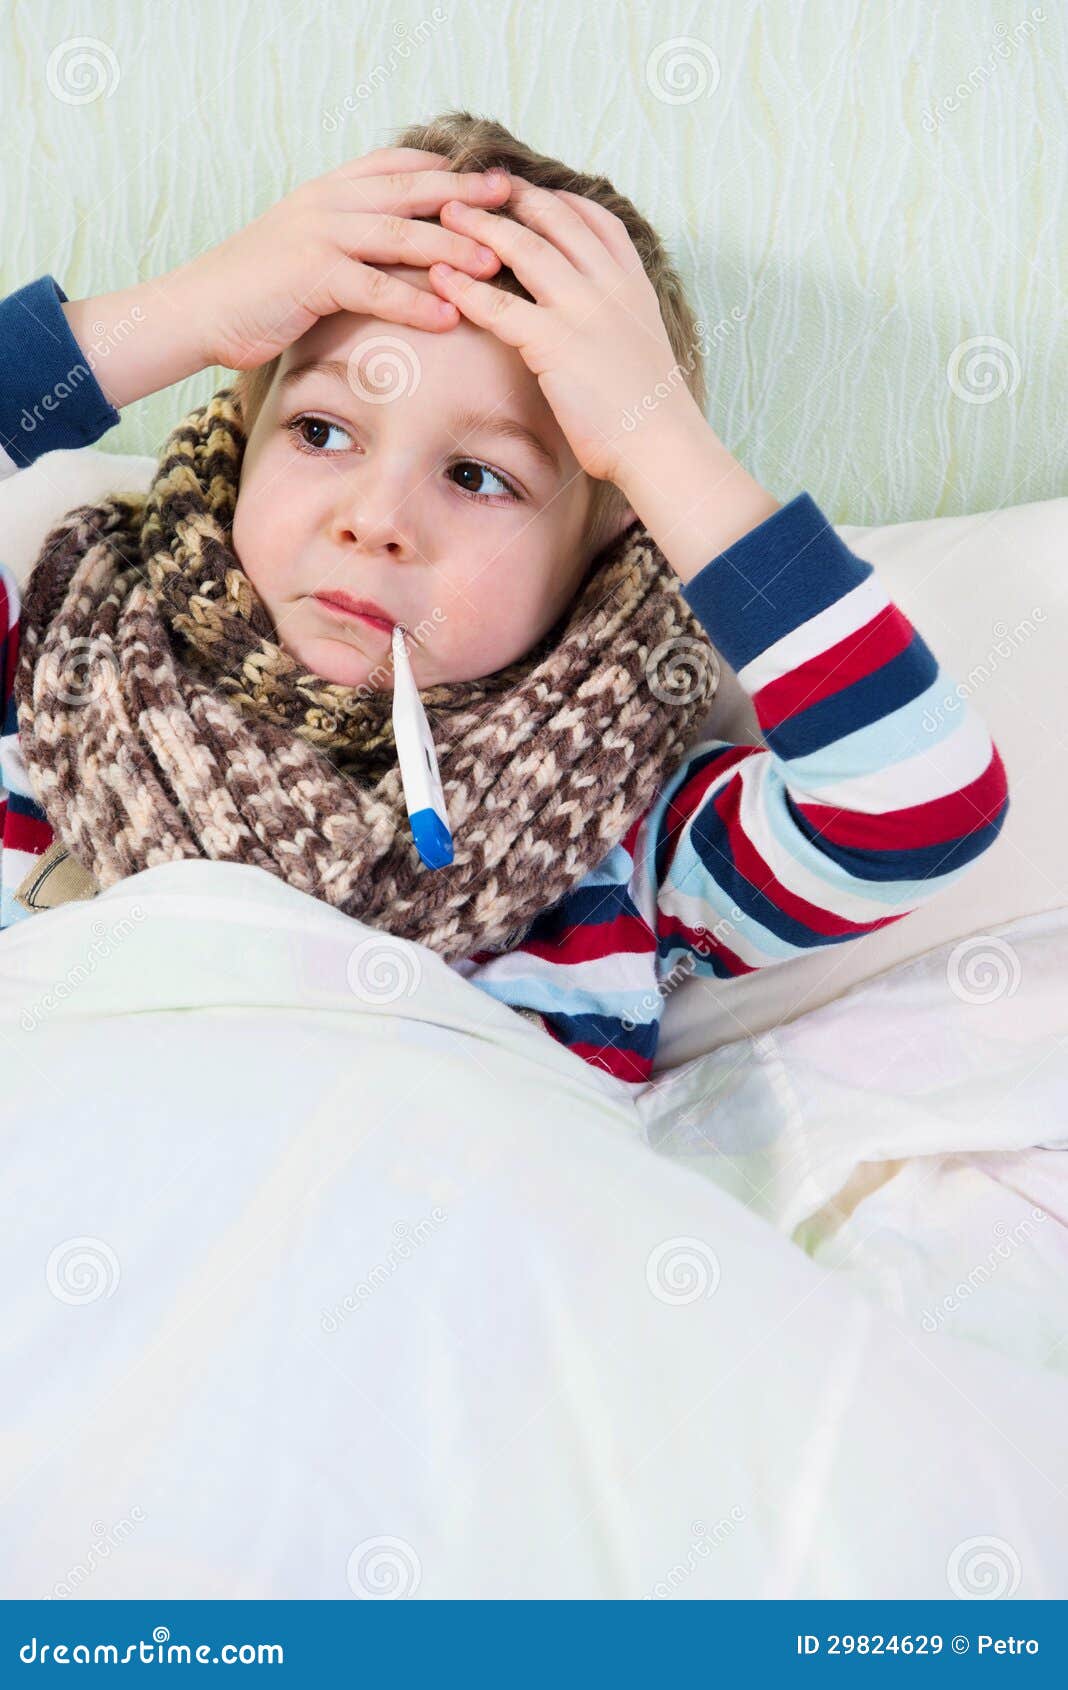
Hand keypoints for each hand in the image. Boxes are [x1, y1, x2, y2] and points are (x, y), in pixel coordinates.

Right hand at [171, 147, 511, 370]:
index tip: (495, 179)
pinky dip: (416, 303)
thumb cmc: (258, 290)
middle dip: (467, 196)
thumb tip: (404, 251)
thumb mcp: (310, 251)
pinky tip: (451, 316)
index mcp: (332, 190)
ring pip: (401, 235)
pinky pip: (376, 287)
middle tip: (515, 201)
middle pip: (412, 191)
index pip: (401, 166)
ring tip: (497, 264)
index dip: (449, 170)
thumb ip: (353, 240)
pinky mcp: (311, 275)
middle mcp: (330, 202)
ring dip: (453, 249)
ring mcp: (320, 234)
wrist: (197, 309)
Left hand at [427, 176, 705, 490]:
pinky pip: (500, 306)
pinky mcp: (555, 345)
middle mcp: (608, 285)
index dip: (553, 197)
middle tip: (470, 188)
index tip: (520, 189)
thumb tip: (588, 318)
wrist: (662, 445)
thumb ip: (614, 316)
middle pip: (553, 219)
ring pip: (524, 249)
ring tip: (446, 215)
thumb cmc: (648, 410)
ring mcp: (583, 311)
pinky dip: (466, 288)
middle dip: (509, 198)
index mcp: (632, 282)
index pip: (591, 218)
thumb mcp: (640, 344)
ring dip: (481, 227)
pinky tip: (440, 278)